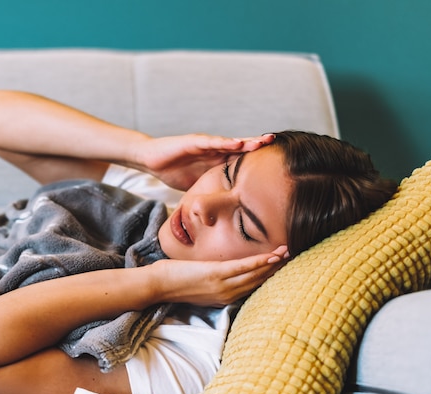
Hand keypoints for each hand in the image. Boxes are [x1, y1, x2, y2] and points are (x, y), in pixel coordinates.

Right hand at [132, 133, 274, 190]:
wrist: (151, 160)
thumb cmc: (174, 171)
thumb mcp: (199, 186)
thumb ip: (211, 194)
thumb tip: (221, 214)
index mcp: (217, 161)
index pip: (241, 161)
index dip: (258, 162)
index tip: (277, 164)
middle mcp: (214, 151)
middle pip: (242, 148)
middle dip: (259, 148)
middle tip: (279, 147)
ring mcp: (205, 145)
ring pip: (231, 143)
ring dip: (248, 142)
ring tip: (265, 142)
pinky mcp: (194, 142)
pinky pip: (212, 142)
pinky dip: (226, 142)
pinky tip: (239, 143)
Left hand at [148, 245, 288, 306]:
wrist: (156, 286)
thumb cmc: (174, 283)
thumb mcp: (199, 285)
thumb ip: (214, 281)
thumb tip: (221, 271)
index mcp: (223, 298)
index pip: (251, 288)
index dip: (268, 277)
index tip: (282, 268)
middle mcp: (226, 295)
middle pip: (257, 282)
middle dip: (276, 270)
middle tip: (293, 258)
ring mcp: (221, 286)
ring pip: (253, 274)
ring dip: (272, 264)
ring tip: (287, 254)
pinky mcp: (215, 275)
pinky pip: (242, 268)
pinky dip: (258, 262)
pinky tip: (271, 256)